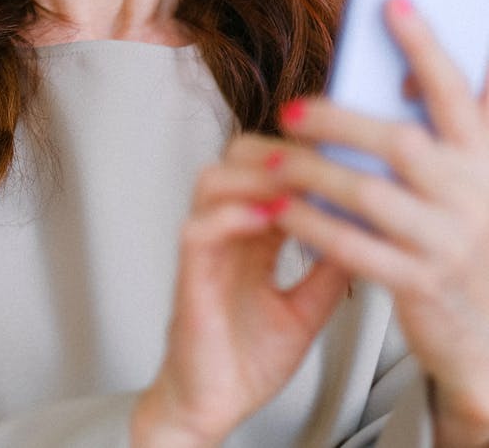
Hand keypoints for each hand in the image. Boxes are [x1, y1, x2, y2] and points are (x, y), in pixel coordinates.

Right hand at [131, 136, 348, 446]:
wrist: (213, 409)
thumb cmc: (246, 361)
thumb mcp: (304, 311)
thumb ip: (327, 274)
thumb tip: (365, 239)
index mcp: (250, 238)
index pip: (266, 173)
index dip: (298, 155)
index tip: (335, 152)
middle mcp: (225, 234)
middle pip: (234, 160)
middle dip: (272, 148)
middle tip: (313, 155)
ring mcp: (206, 251)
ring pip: (212, 181)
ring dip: (252, 174)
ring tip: (290, 179)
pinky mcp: (190, 277)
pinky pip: (199, 229)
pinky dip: (231, 215)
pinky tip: (264, 217)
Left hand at [268, 0, 488, 446]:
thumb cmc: (466, 245)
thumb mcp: (471, 180)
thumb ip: (450, 131)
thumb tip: (409, 70)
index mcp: (481, 159)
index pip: (456, 90)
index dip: (425, 44)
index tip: (393, 0)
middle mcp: (471, 195)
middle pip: (401, 141)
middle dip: (340, 119)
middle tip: (291, 108)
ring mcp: (447, 242)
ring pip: (370, 194)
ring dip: (313, 171)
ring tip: (273, 158)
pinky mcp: (420, 286)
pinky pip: (355, 249)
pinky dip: (313, 225)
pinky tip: (283, 209)